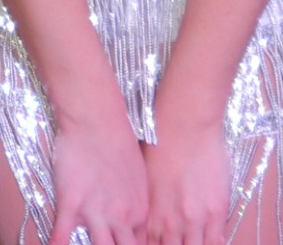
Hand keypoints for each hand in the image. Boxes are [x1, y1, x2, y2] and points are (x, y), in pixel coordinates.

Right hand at [45, 112, 145, 244]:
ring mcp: (96, 212)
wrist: (98, 122)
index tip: (126, 244)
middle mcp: (122, 219)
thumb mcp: (139, 177)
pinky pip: (62, 232)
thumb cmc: (121, 143)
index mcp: (140, 213)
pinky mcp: (71, 202)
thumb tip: (128, 214)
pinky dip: (56, 243)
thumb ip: (135, 201)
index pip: (140, 244)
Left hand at [142, 113, 231, 244]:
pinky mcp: (216, 210)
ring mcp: (194, 217)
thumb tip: (146, 216)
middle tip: (174, 240)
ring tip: (189, 240)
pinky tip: (207, 240)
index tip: (153, 242)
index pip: (147, 244)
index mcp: (147, 212)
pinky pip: (215, 240)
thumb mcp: (143, 178)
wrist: (182, 126)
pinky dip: (211, 243)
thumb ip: (147, 203)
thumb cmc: (157, 145)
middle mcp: (169, 220)